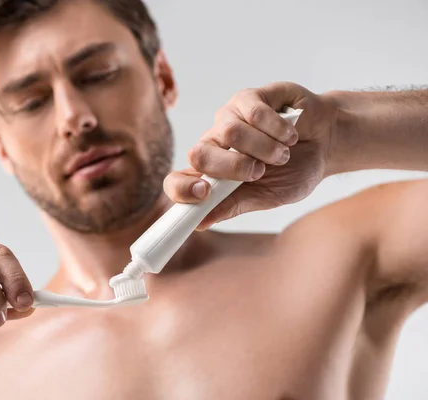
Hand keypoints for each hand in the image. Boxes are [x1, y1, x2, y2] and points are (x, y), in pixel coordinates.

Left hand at [164, 81, 337, 228]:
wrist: (329, 144)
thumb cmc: (295, 172)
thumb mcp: (267, 197)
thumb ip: (234, 206)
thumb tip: (201, 223)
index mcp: (212, 174)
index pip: (176, 181)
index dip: (181, 190)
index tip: (204, 194)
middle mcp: (214, 144)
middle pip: (198, 153)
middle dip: (233, 167)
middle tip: (260, 171)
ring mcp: (228, 117)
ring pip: (229, 131)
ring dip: (264, 148)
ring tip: (283, 153)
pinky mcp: (248, 97)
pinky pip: (252, 113)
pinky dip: (278, 129)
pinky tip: (290, 134)